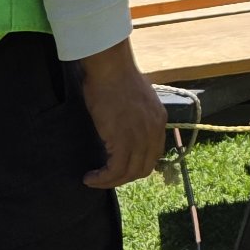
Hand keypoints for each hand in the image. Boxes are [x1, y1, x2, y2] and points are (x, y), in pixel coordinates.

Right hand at [76, 38, 166, 188]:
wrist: (110, 67)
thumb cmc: (116, 76)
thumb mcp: (136, 98)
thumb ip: (136, 114)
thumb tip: (125, 123)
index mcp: (158, 120)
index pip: (154, 154)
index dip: (137, 165)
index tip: (120, 167)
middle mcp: (154, 131)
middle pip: (144, 168)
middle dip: (124, 177)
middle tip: (106, 177)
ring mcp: (140, 137)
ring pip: (129, 172)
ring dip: (111, 181)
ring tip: (94, 180)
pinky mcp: (123, 140)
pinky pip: (116, 170)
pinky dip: (103, 178)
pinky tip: (91, 177)